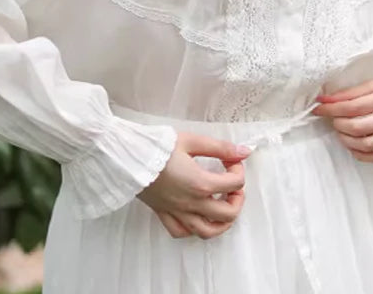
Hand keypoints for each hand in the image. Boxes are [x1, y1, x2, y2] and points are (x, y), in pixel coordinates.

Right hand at [136, 131, 251, 239]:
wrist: (128, 156)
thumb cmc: (157, 146)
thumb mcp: (192, 140)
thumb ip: (220, 147)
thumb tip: (244, 151)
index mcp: (201, 183)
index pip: (235, 184)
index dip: (238, 170)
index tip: (231, 160)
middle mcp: (192, 203)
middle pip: (228, 214)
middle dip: (237, 199)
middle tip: (232, 185)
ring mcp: (177, 212)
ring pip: (207, 231)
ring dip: (221, 222)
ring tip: (222, 205)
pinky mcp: (163, 214)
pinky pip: (181, 232)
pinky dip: (193, 229)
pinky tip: (196, 215)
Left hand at [312, 75, 372, 163]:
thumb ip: (354, 91)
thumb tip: (327, 99)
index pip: (355, 105)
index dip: (333, 108)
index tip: (319, 107)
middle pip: (360, 127)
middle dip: (339, 124)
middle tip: (331, 119)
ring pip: (368, 144)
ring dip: (347, 140)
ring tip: (340, 131)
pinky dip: (362, 154)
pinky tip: (352, 146)